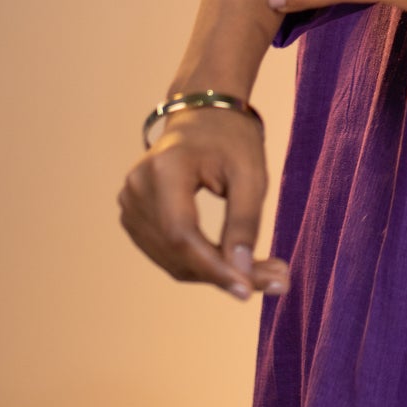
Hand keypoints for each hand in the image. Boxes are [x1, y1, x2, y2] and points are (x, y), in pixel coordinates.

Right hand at [117, 107, 289, 301]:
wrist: (203, 115)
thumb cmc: (231, 139)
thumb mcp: (251, 174)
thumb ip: (245, 222)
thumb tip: (241, 274)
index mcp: (164, 168)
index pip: (181, 233)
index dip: (213, 267)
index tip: (248, 291)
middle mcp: (137, 187)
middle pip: (176, 252)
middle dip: (224, 273)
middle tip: (277, 280)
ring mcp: (129, 203)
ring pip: (172, 260)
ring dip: (215, 273)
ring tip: (265, 273)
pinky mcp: (134, 216)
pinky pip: (167, 253)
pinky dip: (200, 264)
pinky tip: (233, 262)